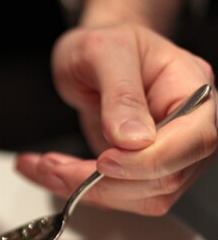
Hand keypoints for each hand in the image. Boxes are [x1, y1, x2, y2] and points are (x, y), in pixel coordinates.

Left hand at [15, 22, 216, 214]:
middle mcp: (188, 125)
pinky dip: (82, 190)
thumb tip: (133, 140)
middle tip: (56, 167)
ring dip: (89, 191)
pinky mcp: (142, 170)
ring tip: (46, 168)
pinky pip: (120, 195)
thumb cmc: (104, 43)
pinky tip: (52, 173)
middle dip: (107, 182)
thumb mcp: (104, 51)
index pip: (193, 140)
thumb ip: (120, 93)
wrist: (93, 54)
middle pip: (168, 177)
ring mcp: (168, 152)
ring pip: (144, 197)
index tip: (104, 161)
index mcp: (191, 87)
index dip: (150, 160)